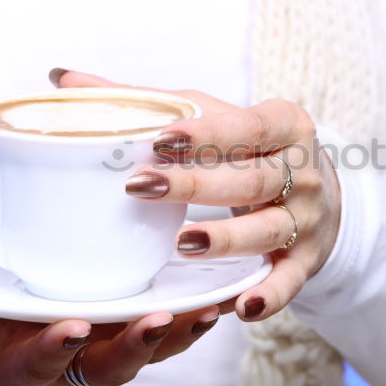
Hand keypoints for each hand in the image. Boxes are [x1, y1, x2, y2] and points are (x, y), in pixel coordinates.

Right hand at [0, 283, 220, 385]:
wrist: (0, 302)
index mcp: (23, 366)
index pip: (38, 368)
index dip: (52, 352)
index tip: (67, 326)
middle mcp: (72, 364)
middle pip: (108, 367)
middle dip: (134, 348)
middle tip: (156, 320)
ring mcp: (107, 346)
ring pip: (149, 350)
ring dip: (180, 332)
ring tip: (207, 309)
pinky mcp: (133, 323)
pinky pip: (171, 326)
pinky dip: (197, 313)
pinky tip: (224, 293)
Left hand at [56, 69, 341, 322]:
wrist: (321, 190)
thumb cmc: (251, 147)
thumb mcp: (217, 117)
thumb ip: (148, 101)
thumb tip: (65, 77)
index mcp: (283, 125)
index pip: (245, 127)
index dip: (205, 134)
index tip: (160, 137)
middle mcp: (302, 172)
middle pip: (250, 179)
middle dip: (197, 185)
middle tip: (141, 186)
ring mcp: (307, 219)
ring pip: (266, 230)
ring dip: (226, 238)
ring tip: (183, 242)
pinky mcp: (306, 260)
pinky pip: (289, 281)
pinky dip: (269, 296)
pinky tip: (240, 307)